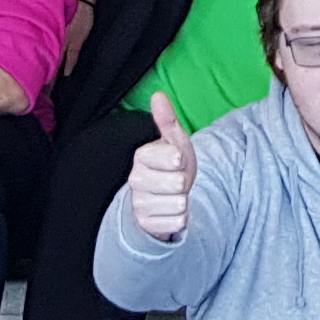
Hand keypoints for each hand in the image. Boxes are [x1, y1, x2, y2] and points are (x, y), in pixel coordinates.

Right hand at [125, 89, 196, 241]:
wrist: (164, 197)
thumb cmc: (171, 166)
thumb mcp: (174, 141)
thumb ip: (167, 120)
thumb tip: (158, 95)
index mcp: (141, 157)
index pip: (173, 157)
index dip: (181, 159)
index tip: (177, 160)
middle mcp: (136, 180)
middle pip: (177, 183)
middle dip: (184, 182)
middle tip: (176, 180)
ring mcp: (139, 203)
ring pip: (178, 203)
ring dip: (183, 201)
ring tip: (174, 195)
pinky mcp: (146, 224)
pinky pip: (177, 222)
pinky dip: (181, 218)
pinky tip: (172, 211)